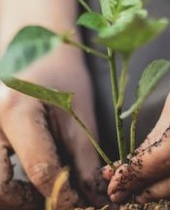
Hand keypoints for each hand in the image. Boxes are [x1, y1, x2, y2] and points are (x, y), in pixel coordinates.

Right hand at [0, 44, 104, 208]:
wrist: (37, 44)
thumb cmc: (63, 71)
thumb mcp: (78, 110)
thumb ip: (84, 155)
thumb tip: (94, 194)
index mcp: (16, 111)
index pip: (38, 169)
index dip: (63, 195)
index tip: (81, 206)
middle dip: (25, 202)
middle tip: (54, 199)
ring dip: (13, 196)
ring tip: (42, 190)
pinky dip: (7, 180)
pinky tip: (28, 175)